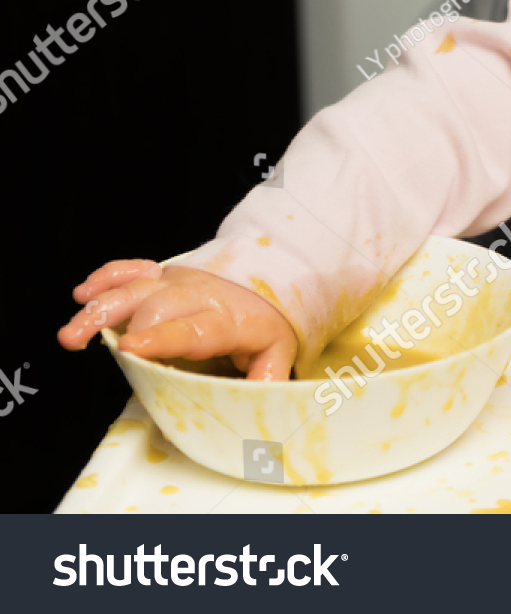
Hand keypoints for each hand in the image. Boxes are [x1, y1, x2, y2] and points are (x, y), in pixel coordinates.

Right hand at [57, 259, 296, 380]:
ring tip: (72, 334)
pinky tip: (84, 293)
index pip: (194, 329)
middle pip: (157, 304)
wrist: (264, 286)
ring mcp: (177, 282)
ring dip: (100, 307)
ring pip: (135, 288)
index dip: (161, 338)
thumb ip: (267, 377)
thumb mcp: (276, 352)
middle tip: (87, 345)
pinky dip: (107, 277)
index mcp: (229, 320)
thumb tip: (262, 403)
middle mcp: (199, 295)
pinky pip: (132, 269)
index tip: (131, 348)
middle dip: (120, 321)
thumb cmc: (262, 326)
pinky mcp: (161, 275)